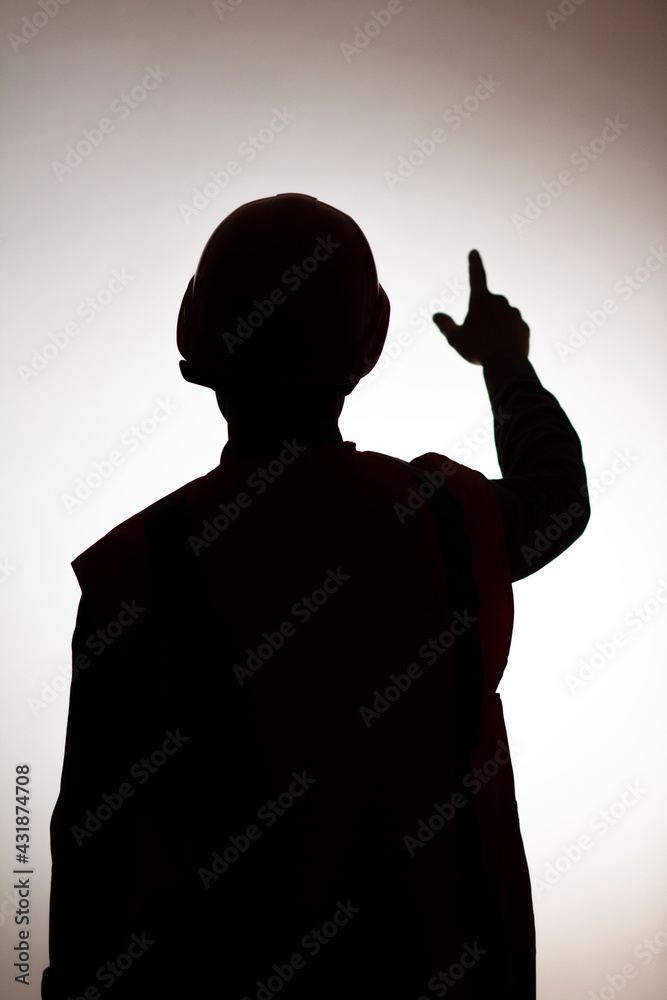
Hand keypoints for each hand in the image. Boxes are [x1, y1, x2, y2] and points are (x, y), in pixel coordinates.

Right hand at [432, 250, 528, 364]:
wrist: (507, 363)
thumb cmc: (478, 349)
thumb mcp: (455, 339)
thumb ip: (445, 325)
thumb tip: (436, 316)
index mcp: (481, 300)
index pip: (476, 276)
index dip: (474, 263)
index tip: (474, 252)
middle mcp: (499, 301)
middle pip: (487, 306)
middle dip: (482, 317)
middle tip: (477, 337)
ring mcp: (514, 313)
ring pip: (500, 317)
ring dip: (495, 327)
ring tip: (490, 346)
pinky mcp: (523, 325)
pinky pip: (512, 328)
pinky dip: (506, 336)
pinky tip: (502, 349)